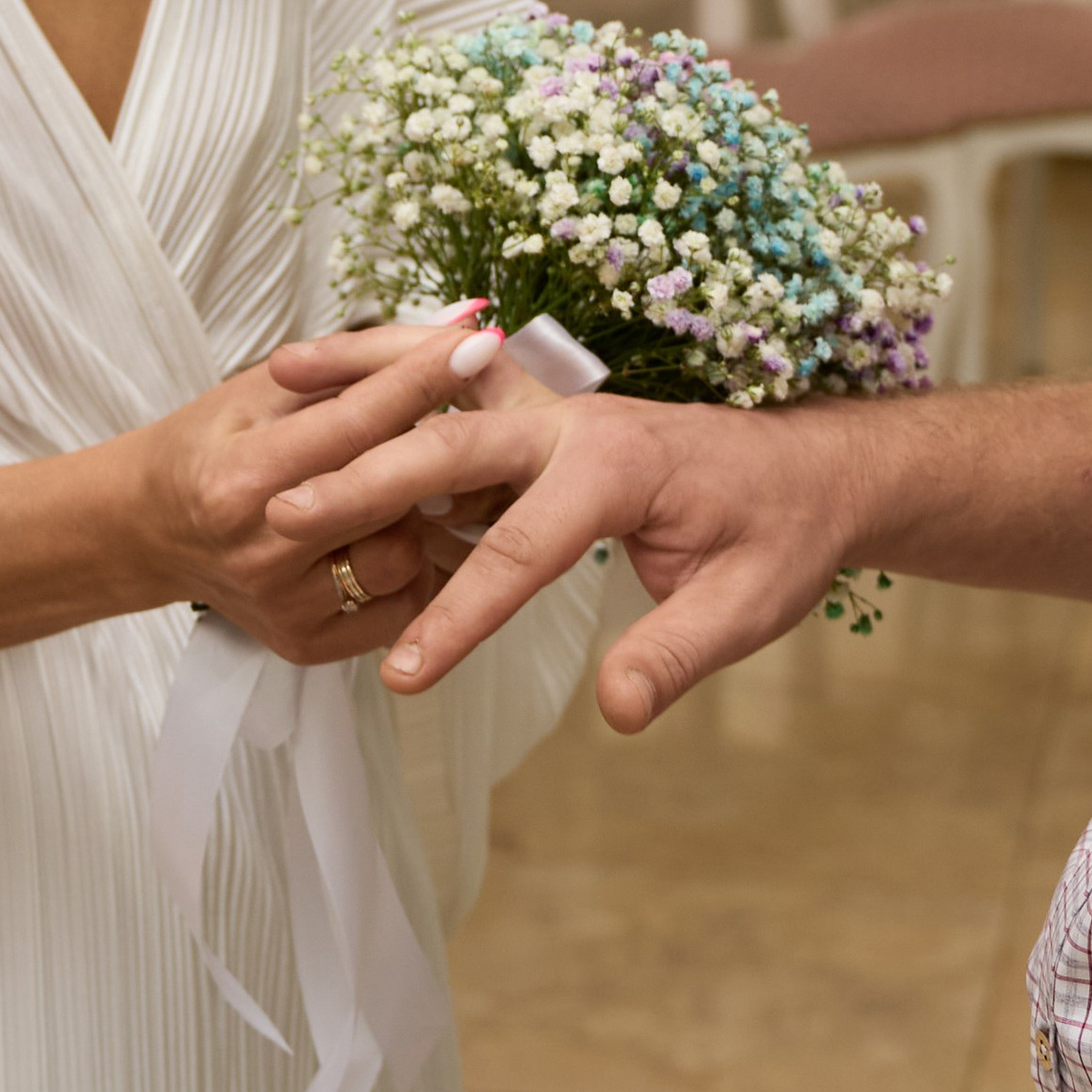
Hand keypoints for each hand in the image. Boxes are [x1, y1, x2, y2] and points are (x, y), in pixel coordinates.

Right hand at [108, 318, 517, 663]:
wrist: (151, 530)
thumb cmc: (210, 446)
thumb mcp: (257, 392)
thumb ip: (343, 370)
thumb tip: (443, 333)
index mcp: (241, 477)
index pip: (355, 423)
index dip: (422, 379)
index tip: (478, 344)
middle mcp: (262, 551)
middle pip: (387, 494)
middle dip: (437, 447)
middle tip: (474, 414)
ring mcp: (284, 606)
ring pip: (403, 556)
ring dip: (419, 515)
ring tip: (406, 486)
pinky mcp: (304, 643)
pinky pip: (397, 607)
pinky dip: (411, 568)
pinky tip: (397, 533)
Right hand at [266, 333, 867, 728]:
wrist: (814, 468)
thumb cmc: (783, 536)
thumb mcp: (752, 605)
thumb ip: (677, 654)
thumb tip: (615, 712)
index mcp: (620, 468)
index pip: (523, 551)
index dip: (460, 619)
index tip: (402, 677)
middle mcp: (575, 423)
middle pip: (452, 444)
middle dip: (366, 481)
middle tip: (285, 517)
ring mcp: (553, 411)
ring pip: (442, 395)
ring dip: (364, 396)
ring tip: (278, 400)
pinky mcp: (540, 417)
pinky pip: (454, 395)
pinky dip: (389, 382)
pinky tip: (322, 380)